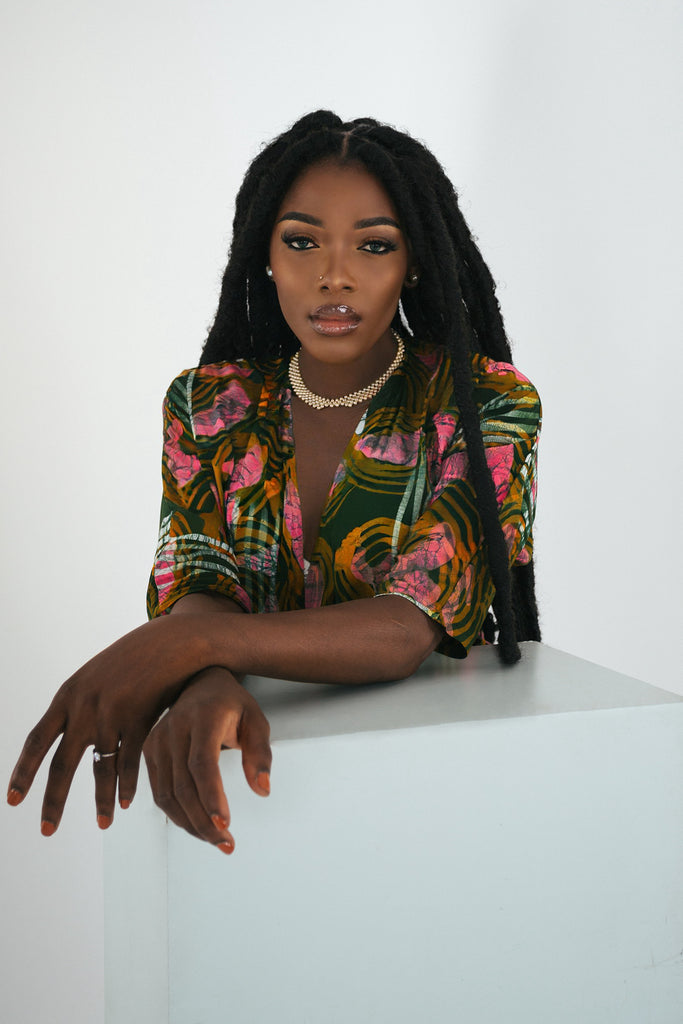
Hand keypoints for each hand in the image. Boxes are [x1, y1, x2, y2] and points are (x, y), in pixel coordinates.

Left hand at [6, 615, 215, 833]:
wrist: (170, 642)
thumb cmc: (132, 659)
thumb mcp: (94, 676)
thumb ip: (77, 704)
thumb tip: (60, 735)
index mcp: (67, 696)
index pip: (36, 741)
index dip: (22, 773)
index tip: (12, 801)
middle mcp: (84, 706)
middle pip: (61, 764)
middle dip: (53, 801)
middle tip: (47, 831)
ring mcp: (112, 713)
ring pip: (100, 768)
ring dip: (101, 801)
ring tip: (102, 824)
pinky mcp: (140, 719)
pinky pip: (129, 761)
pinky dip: (127, 784)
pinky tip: (125, 802)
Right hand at [143, 668, 271, 852]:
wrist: (200, 683)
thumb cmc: (232, 706)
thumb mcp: (256, 720)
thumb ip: (260, 754)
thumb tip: (263, 790)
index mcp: (203, 718)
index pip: (202, 764)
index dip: (212, 797)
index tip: (226, 823)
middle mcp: (174, 728)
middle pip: (183, 786)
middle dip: (204, 821)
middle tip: (227, 844)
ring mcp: (158, 740)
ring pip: (167, 795)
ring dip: (191, 824)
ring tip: (216, 840)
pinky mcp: (149, 752)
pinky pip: (159, 792)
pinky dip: (177, 815)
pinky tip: (197, 826)